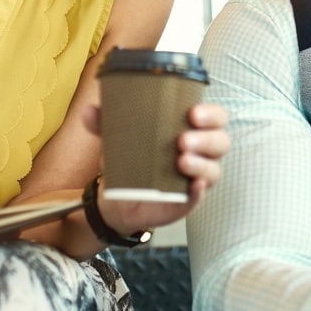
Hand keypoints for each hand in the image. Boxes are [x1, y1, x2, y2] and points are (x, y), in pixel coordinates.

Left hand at [82, 101, 229, 235]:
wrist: (116, 197)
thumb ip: (104, 122)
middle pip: (220, 142)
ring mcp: (195, 177)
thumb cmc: (128, 158)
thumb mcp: (116, 137)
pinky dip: (198, 191)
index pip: (215, 118)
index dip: (212, 114)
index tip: (193, 112)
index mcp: (190, 129)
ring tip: (181, 160)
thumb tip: (89, 110)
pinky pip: (199, 197)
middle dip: (206, 139)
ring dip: (202, 164)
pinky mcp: (187, 200)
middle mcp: (200, 152)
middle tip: (183, 139)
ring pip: (213, 170)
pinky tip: (192, 186)